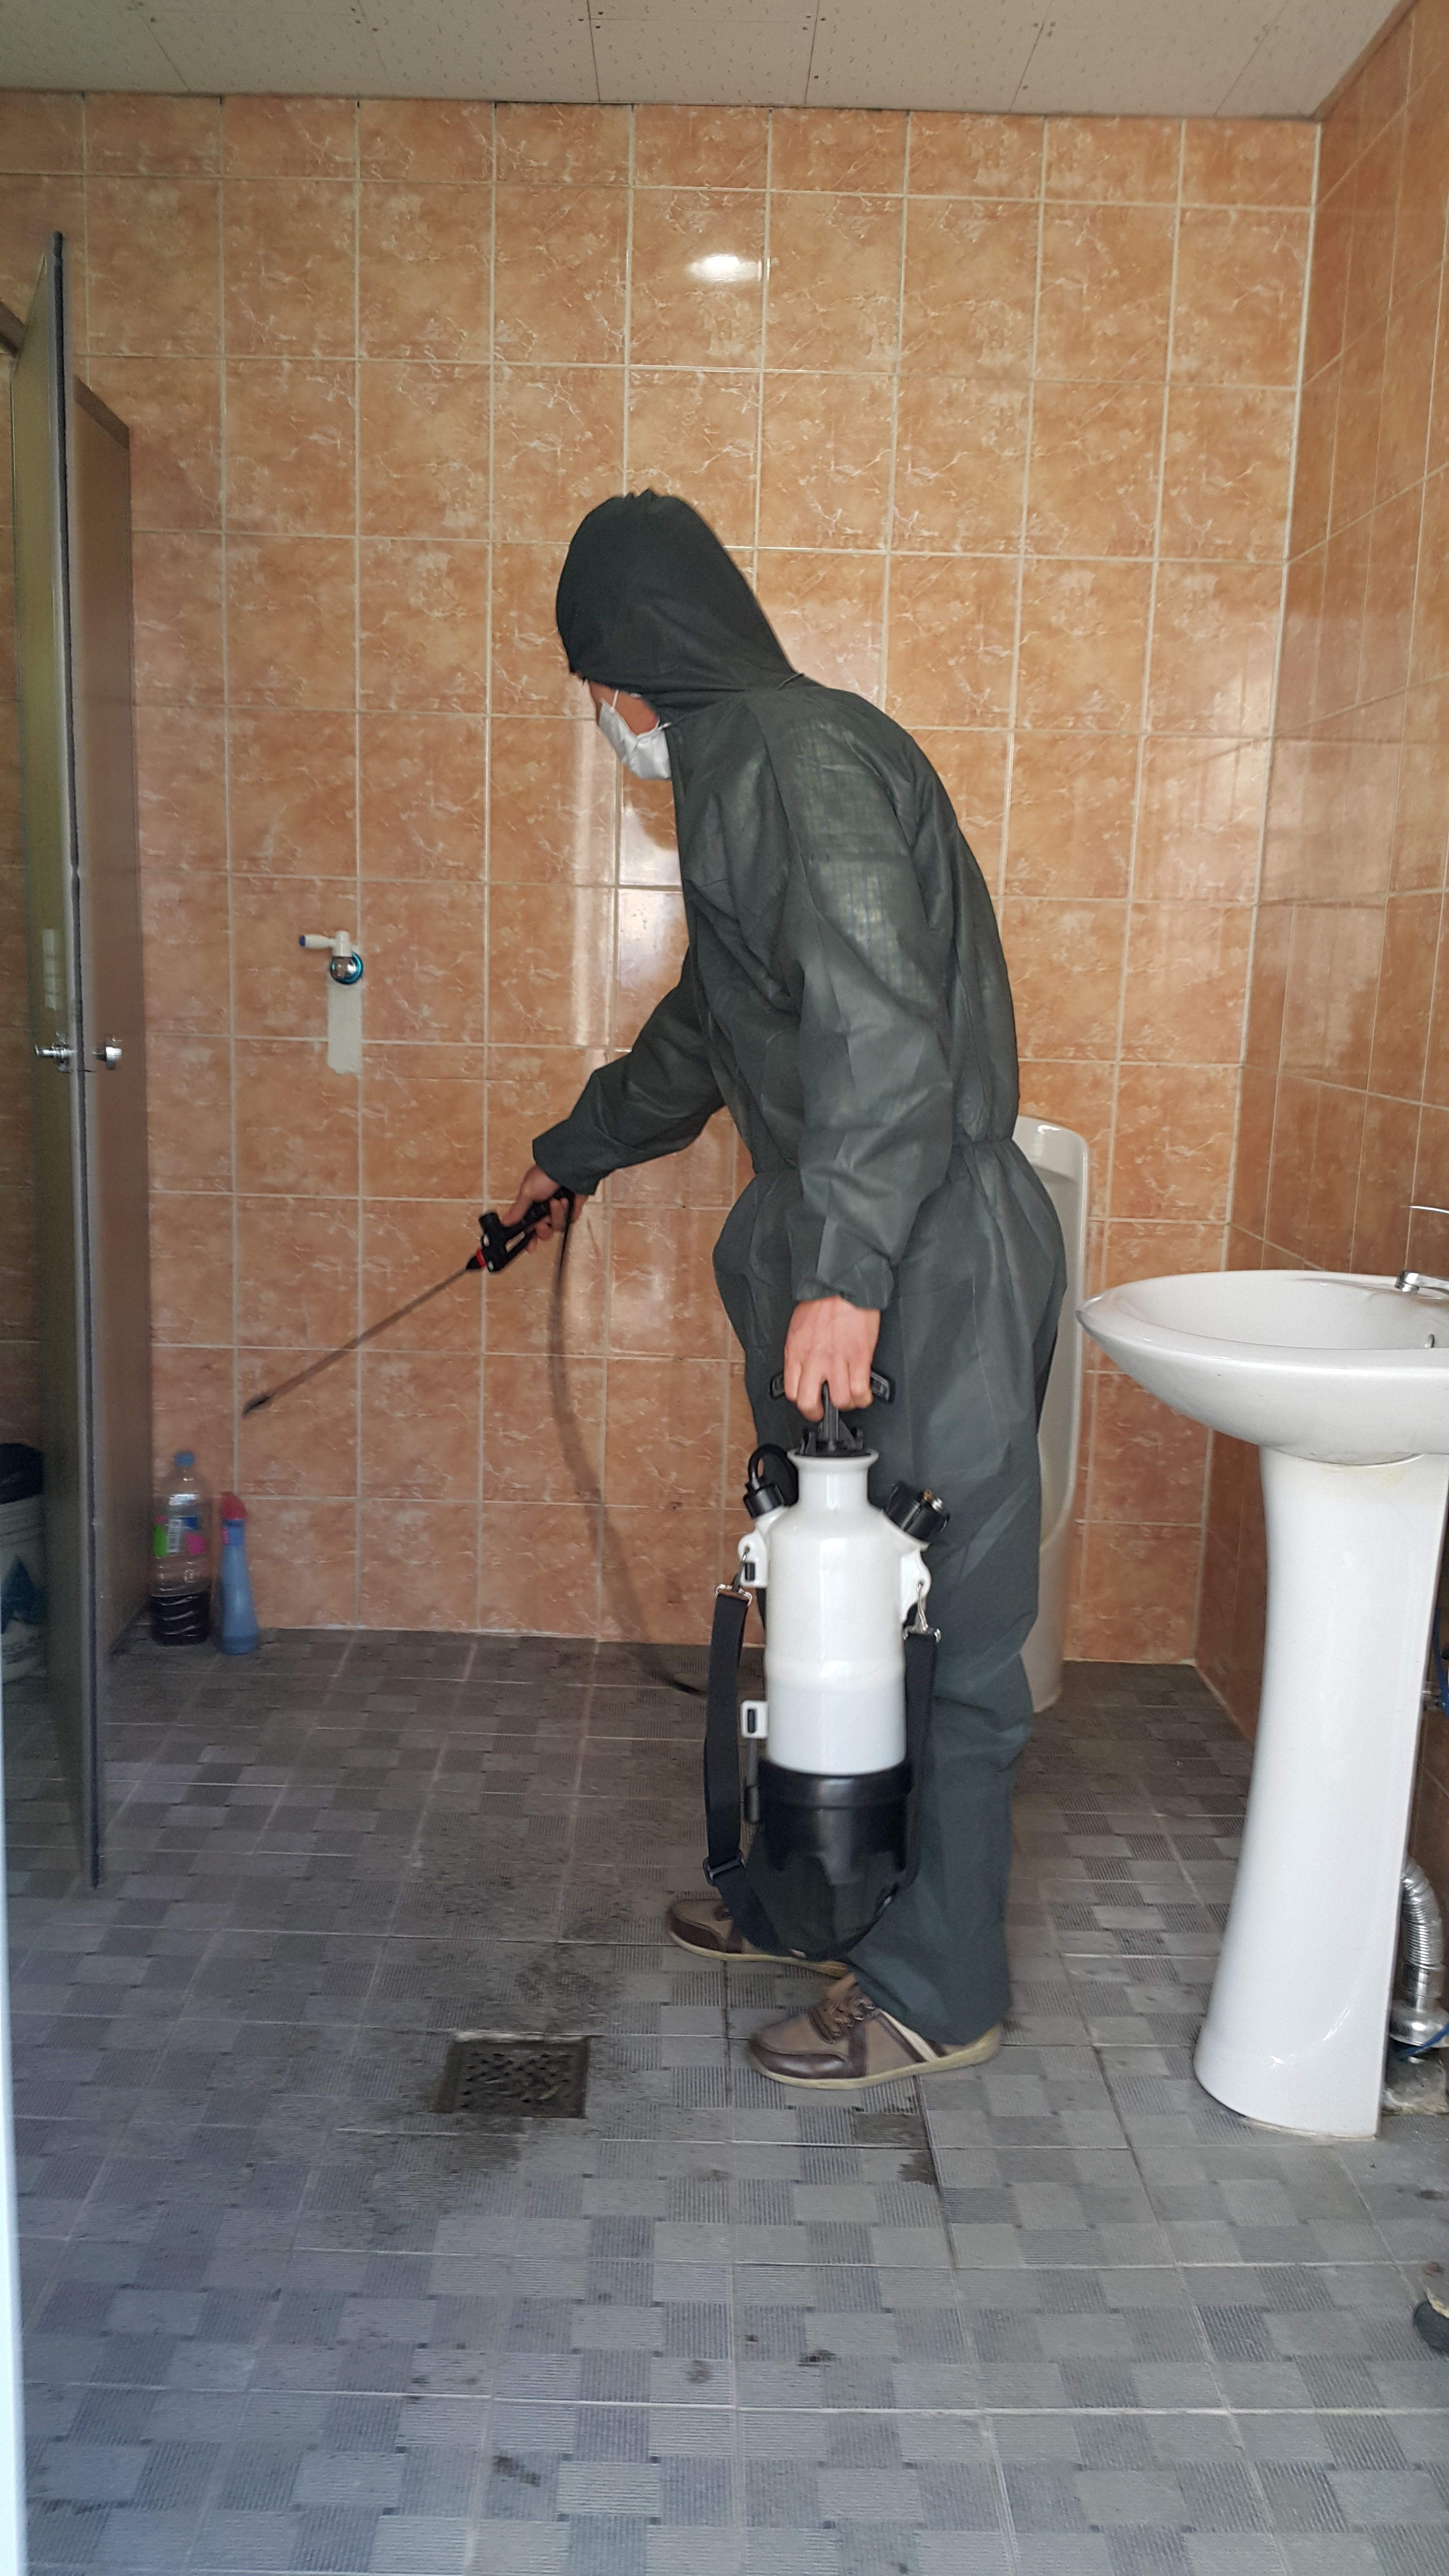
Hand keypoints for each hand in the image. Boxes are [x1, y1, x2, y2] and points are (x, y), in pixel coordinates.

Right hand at [502, 1163, 571, 1246]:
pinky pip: (569, 1220)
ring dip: (556, 1216)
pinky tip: (566, 1200)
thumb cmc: (546, 1174)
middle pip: (543, 1231)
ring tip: (556, 1202)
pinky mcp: (572, 1208)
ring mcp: (559, 1210)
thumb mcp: (527, 1192)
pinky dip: (567, 1212)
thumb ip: (517, 1210)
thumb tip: (505, 1222)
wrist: (568, 1168)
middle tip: (543, 1222)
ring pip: (557, 1227)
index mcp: (531, 1206)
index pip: (528, 1227)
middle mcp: (544, 1209)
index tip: (530, 1247)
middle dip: (543, 1229)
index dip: (529, 1238)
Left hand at [784, 1296, 879, 1419]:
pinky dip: (863, 1397)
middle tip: (825, 1409)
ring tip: (849, 1398)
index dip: (802, 1401)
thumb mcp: (799, 1328)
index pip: (791, 1391)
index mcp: (795, 1352)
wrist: (842, 1284)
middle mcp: (813, 1360)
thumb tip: (805, 1368)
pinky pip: (860, 1390)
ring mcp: (836, 1361)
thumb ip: (800, 1351)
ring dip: (845, 1403)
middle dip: (817, 1412)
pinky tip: (864, 1393)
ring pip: (839, 1401)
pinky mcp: (858, 1357)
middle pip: (808, 1403)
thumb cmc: (822, 1301)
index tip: (810, 1400)